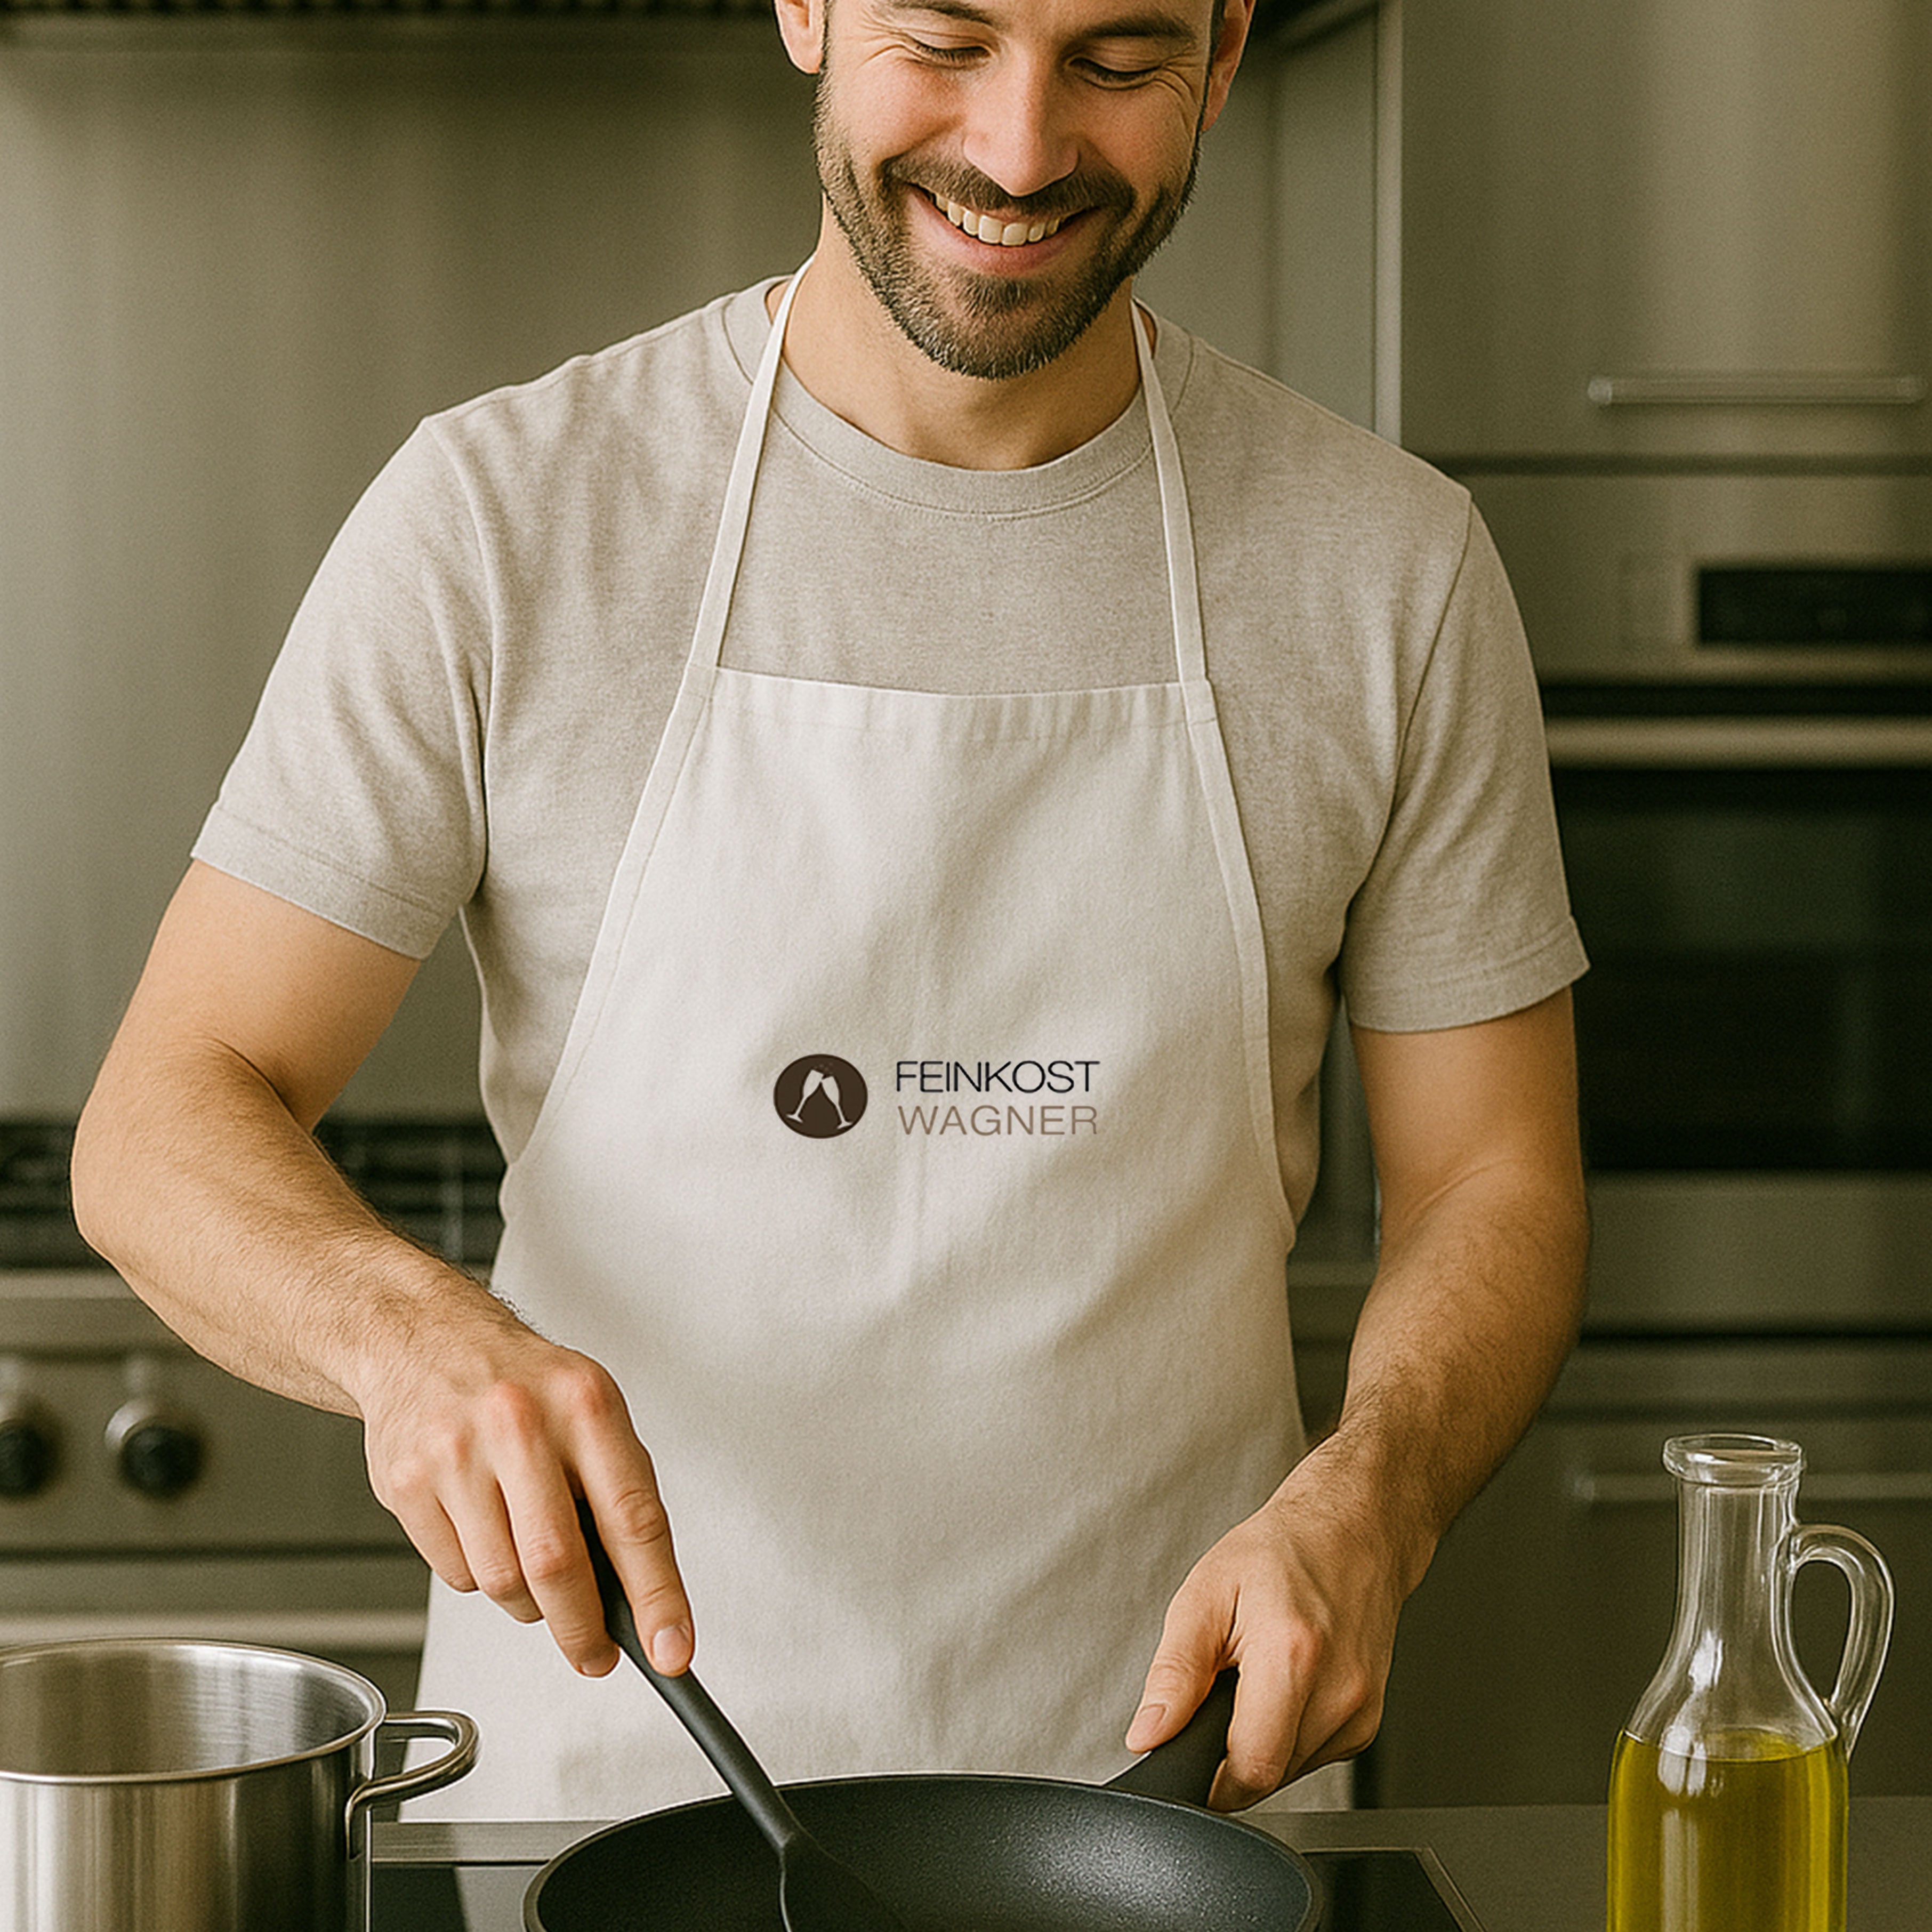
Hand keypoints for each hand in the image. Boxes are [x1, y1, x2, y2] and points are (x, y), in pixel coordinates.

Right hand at [352, 1288, 693, 1679]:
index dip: (658, 1595)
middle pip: (557, 1565)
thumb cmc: (523, 1384)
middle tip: (597, 1654)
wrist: (423, 1337)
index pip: (633, 1518)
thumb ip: (619, 1494)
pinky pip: (457, 1575)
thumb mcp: (590, 1412)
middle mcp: (520, 1423)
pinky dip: (480, 1575)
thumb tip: (642, 1597)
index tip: (673, 1650)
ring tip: (532, 1563)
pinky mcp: (406, 1483)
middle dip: (584, 1629)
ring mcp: (456, 1453)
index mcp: (585, 1404)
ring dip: (528, 1601)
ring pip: (503, 1582)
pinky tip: (482, 1529)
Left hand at [1124, 1441, 1410, 1808]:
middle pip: (1267, 1776)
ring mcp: (1361, 1711)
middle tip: (1220, 1693)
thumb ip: (1173, 1673)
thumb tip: (1148, 1734)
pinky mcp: (1368, 1723)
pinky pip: (1311, 1757)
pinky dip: (1286, 1736)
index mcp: (1293, 1655)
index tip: (1186, 1755)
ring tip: (1253, 1680)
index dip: (1208, 1779)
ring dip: (1258, 1744)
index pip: (1249, 1769)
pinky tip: (1282, 1688)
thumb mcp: (1205, 1594)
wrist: (1352, 1530)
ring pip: (1289, 1772)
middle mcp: (1339, 1691)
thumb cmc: (1281, 1552)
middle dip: (1229, 1752)